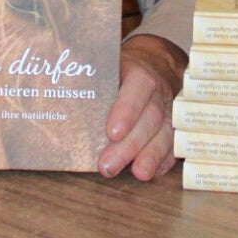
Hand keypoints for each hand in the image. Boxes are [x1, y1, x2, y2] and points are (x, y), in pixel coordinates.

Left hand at [97, 33, 186, 180]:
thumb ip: (91, 76)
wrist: (155, 64)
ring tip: (138, 174)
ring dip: (150, 156)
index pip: (138, 87)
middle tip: (108, 166)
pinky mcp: (175, 128)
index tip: (111, 133)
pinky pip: (174, 145)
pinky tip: (152, 172)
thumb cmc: (122, 70)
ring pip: (165, 134)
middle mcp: (158, 92)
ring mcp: (170, 111)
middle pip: (149, 118)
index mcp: (140, 72)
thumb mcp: (108, 63)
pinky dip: (164, 160)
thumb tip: (63, 88)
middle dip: (130, 145)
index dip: (127, 110)